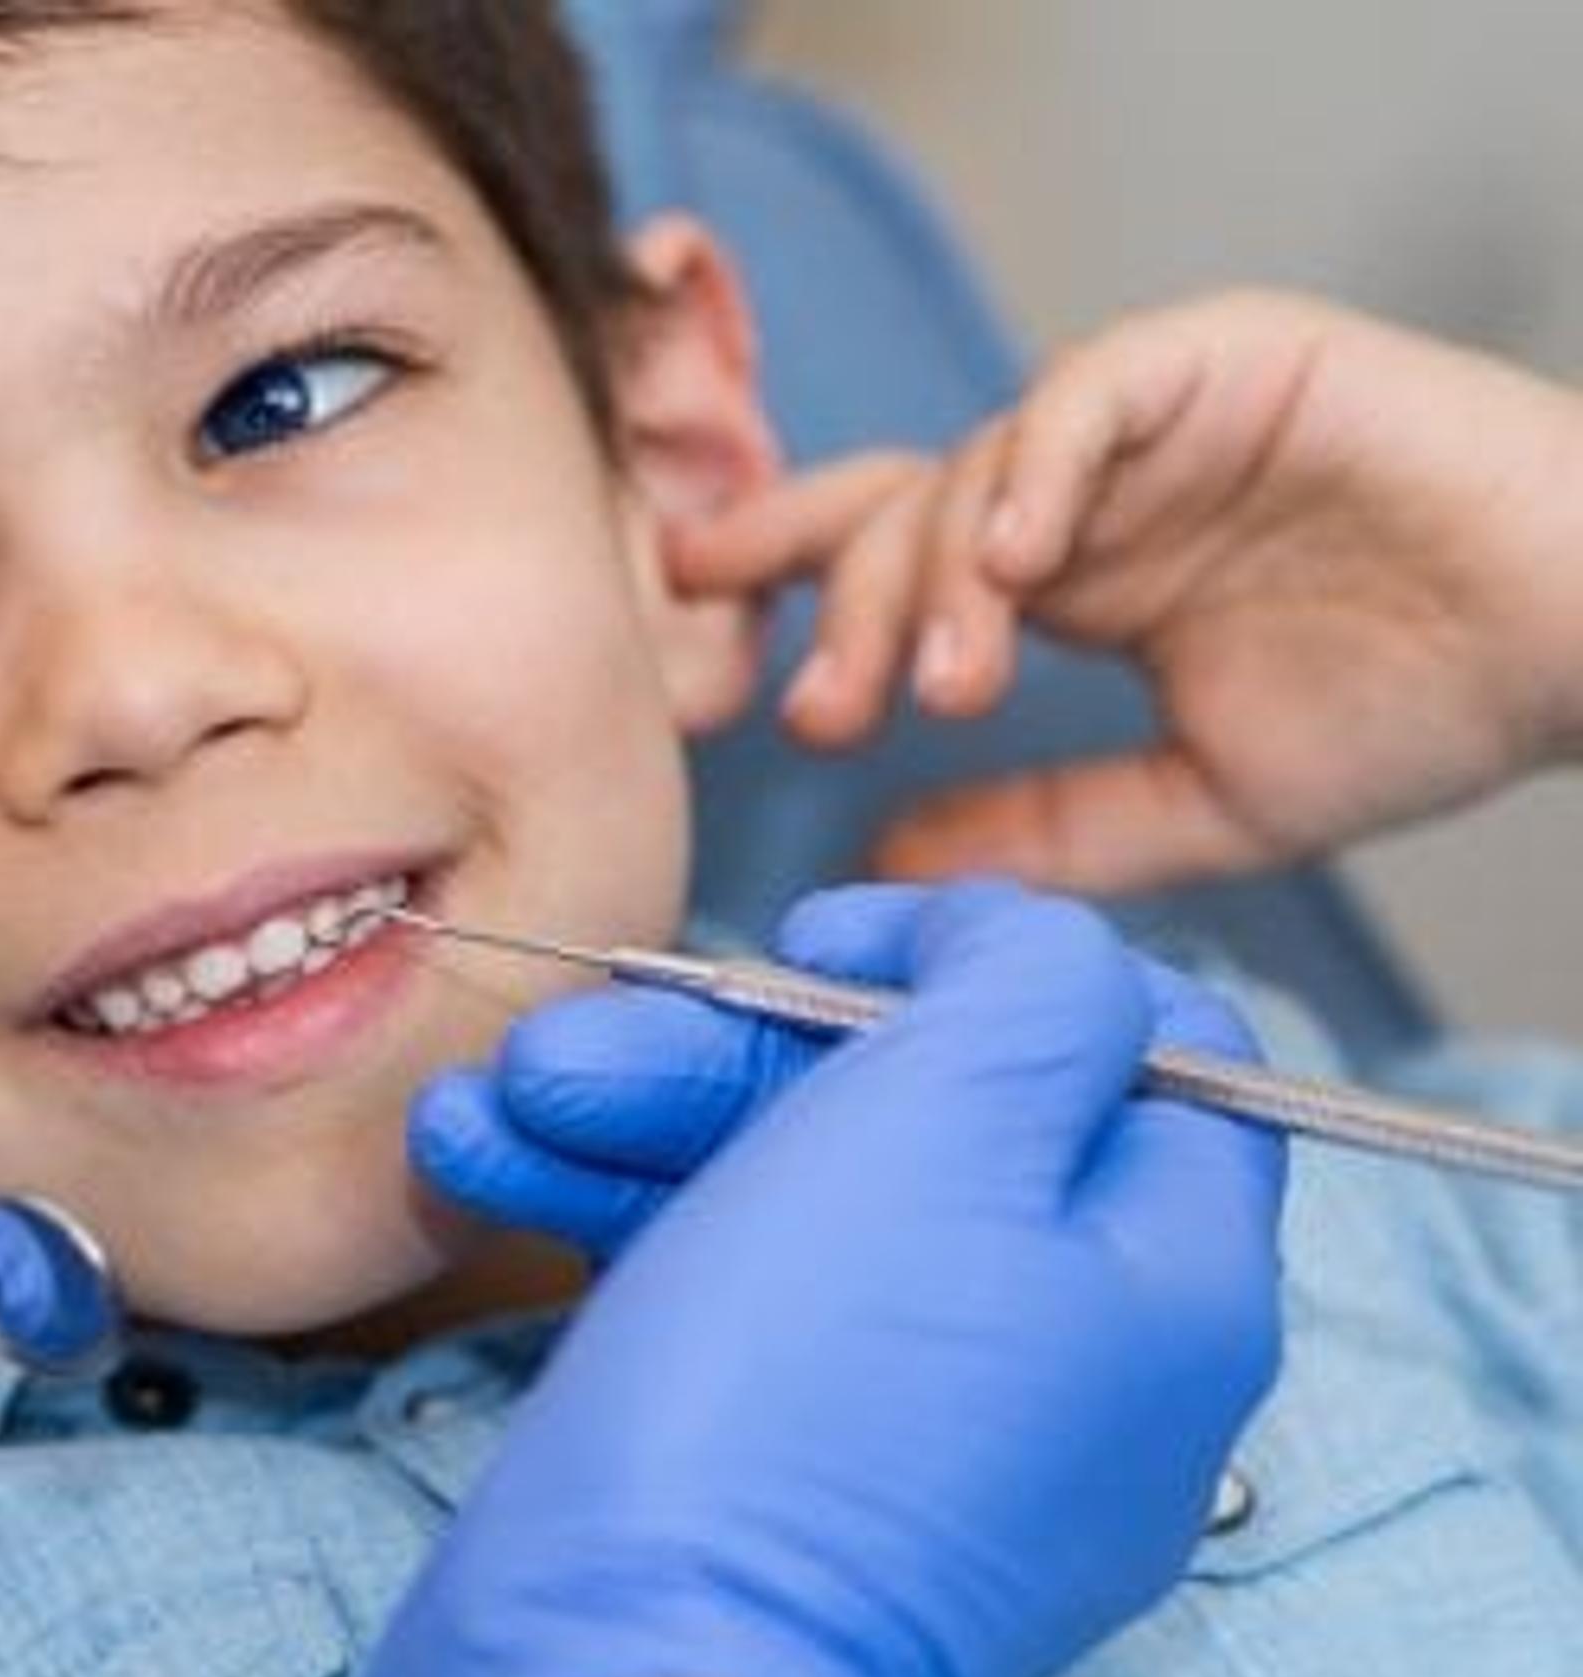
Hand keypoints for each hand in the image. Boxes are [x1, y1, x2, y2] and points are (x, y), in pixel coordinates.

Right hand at [349, 882, 1286, 1676]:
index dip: (974, 964)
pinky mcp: (785, 1490)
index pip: (1140, 1050)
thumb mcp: (945, 1129)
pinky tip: (486, 1170)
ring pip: (795, 1204)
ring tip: (488, 1106)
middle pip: (924, 1122)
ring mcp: (926, 1439)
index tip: (819, 936)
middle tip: (581, 1035)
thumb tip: (1022, 946)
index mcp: (1171, 1282)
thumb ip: (1029, 989)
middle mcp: (1072, 1369)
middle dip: (728, 1052)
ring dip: (633, 1123)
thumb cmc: (791, 1418)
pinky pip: (726, 1304)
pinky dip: (614, 1222)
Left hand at [673, 292, 1582, 889]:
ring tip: (950, 681)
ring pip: (979, 458)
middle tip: (832, 715)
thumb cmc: (1426, 706)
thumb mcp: (1197, 804)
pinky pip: (1090, 391)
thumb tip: (882, 869)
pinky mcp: (1227, 356)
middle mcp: (1091, 488)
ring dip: (942, 577)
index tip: (702, 640)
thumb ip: (1041, 832)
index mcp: (1072, 575)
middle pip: (904, 511)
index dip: (788, 576)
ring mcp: (1153, 417)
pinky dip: (1037, 464)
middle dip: (847, 613)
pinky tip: (1018, 553)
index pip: (890, 554)